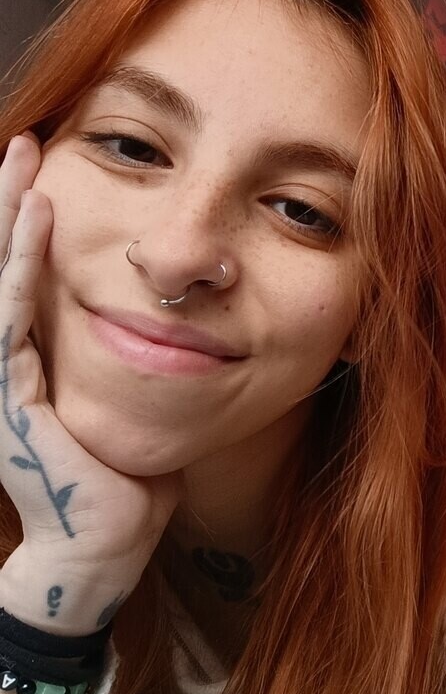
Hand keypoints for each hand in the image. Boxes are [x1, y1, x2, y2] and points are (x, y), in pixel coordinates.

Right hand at [0, 132, 180, 630]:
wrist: (106, 550)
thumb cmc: (129, 482)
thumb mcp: (135, 403)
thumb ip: (139, 358)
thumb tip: (181, 317)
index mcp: (35, 363)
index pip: (26, 277)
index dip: (29, 225)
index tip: (49, 170)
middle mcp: (10, 364)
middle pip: (3, 266)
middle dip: (10, 201)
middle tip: (27, 143)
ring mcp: (3, 380)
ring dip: (8, 214)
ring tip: (22, 156)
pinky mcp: (8, 396)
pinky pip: (12, 315)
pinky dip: (21, 260)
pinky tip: (38, 211)